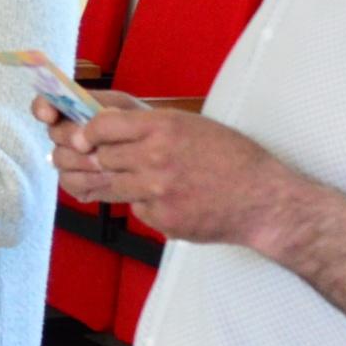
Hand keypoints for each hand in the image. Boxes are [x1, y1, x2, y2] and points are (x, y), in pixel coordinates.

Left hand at [41, 97, 300, 249]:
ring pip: (110, 186)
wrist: (263, 200)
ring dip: (110, 182)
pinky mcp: (161, 218)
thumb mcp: (192, 126)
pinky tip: (166, 199)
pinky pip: (135, 209)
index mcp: (163, 127)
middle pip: (100, 158)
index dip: (85, 132)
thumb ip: (149, 127)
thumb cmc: (232, 158)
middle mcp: (155, 158)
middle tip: (93, 160)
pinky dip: (142, 204)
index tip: (81, 137)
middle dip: (95, 159)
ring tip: (116, 179)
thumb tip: (102, 127)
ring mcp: (157, 192)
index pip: (101, 126)